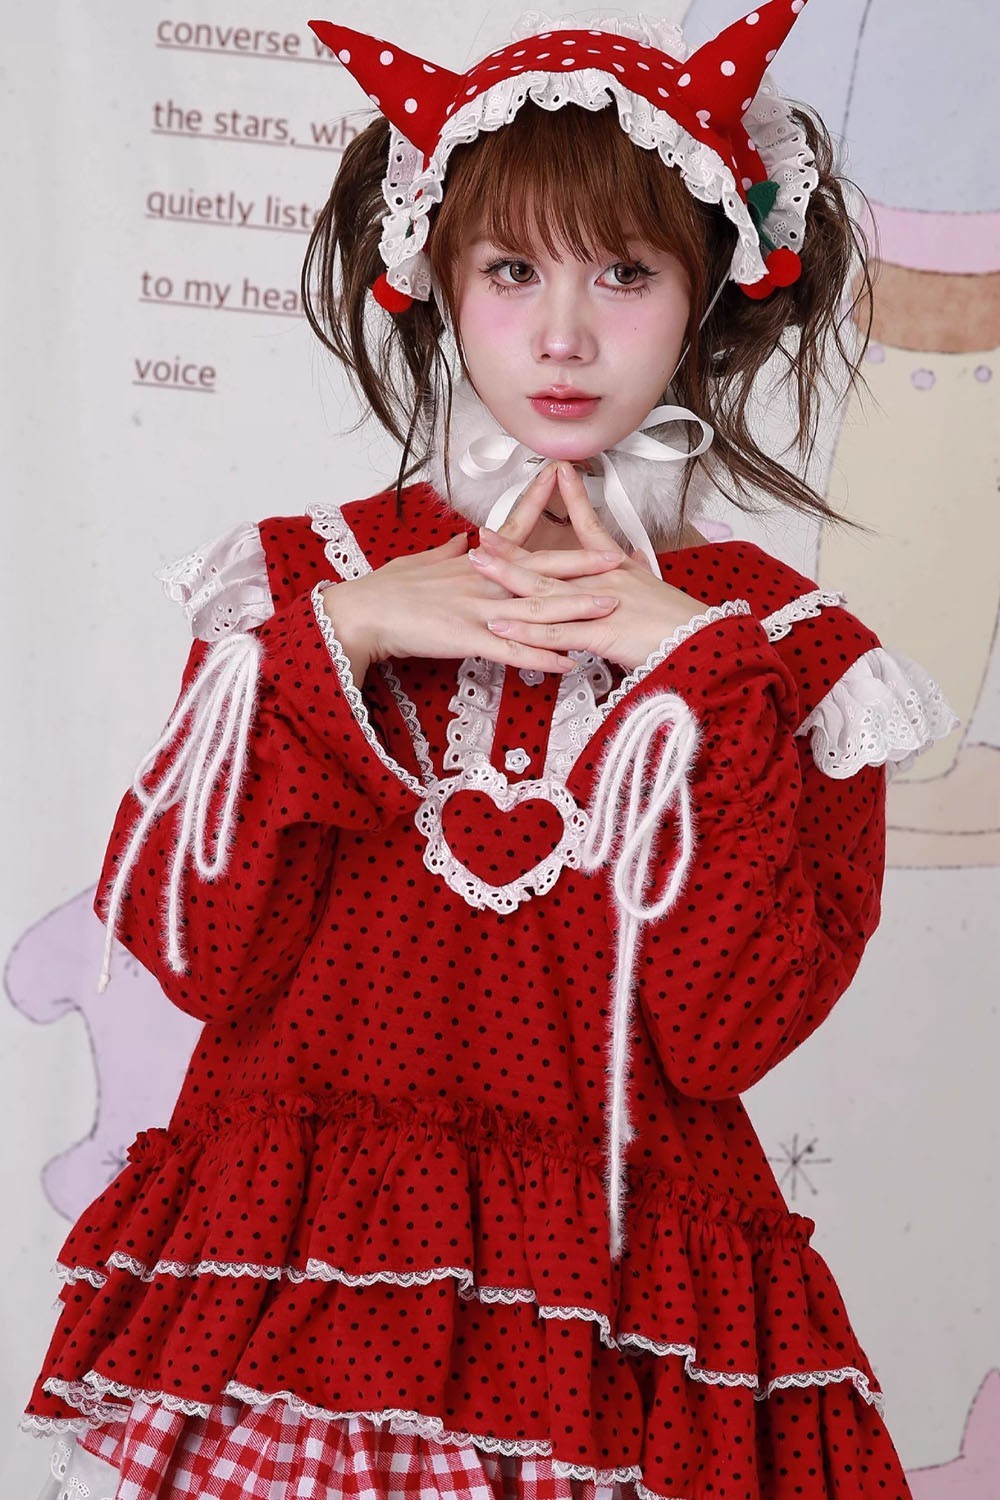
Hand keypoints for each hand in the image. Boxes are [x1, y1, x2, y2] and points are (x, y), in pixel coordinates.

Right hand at [321, 461, 628, 674]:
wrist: (362, 613)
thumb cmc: (386, 589)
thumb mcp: (421, 562)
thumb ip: (447, 552)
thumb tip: (464, 538)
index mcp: (473, 563)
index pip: (513, 530)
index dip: (540, 505)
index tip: (561, 478)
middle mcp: (482, 582)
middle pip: (540, 570)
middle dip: (582, 564)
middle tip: (617, 557)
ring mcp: (477, 610)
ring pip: (536, 609)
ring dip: (575, 609)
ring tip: (609, 607)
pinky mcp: (467, 639)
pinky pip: (512, 651)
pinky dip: (541, 656)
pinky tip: (567, 661)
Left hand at [470, 460, 708, 670]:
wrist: (700, 641)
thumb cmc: (680, 620)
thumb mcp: (657, 588)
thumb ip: (639, 571)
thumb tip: (633, 556)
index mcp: (616, 570)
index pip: (590, 528)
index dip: (574, 498)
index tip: (558, 471)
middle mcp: (602, 581)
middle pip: (550, 560)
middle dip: (513, 547)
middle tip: (483, 533)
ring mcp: (597, 606)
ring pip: (543, 591)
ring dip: (508, 578)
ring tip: (479, 567)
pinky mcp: (598, 634)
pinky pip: (555, 633)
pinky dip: (526, 631)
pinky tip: (500, 628)